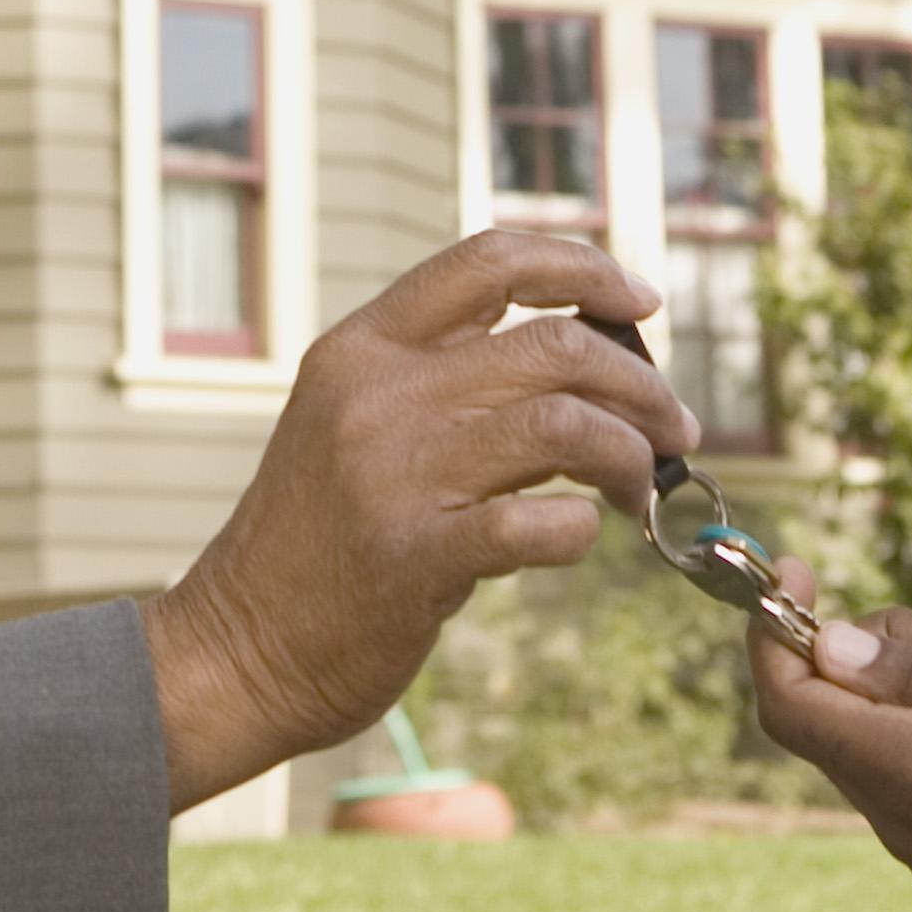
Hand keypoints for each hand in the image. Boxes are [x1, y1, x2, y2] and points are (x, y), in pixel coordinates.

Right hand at [139, 228, 691, 809]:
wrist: (237, 650)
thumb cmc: (317, 542)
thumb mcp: (353, 426)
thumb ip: (442, 382)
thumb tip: (581, 361)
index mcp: (361, 348)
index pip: (487, 261)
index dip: (581, 266)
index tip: (640, 300)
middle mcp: (377, 395)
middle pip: (552, 344)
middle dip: (640, 383)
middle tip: (674, 424)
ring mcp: (393, 474)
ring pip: (564, 424)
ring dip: (630, 453)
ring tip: (642, 484)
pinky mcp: (413, 557)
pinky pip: (542, 523)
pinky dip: (584, 529)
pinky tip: (578, 538)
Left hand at [745, 573, 911, 905]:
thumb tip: (831, 646)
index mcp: (907, 775)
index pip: (791, 703)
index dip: (774, 632)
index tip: (801, 572)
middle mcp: (900, 822)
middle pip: (829, 719)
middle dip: (860, 656)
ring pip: (869, 748)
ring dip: (900, 695)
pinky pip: (906, 780)